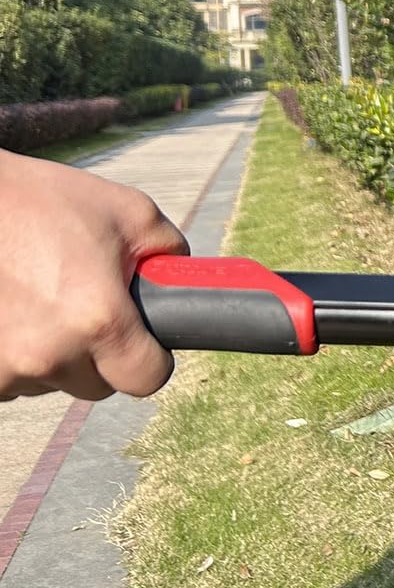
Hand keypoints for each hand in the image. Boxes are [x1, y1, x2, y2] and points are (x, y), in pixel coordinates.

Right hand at [0, 152, 188, 403]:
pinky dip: (14, 353)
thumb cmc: (41, 201)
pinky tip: (12, 313)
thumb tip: (181, 282)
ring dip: (52, 354)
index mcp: (99, 320)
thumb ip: (168, 252)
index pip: (147, 378)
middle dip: (98, 355)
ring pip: (50, 381)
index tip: (142, 343)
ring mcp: (4, 368)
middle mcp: (49, 354)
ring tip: (39, 300)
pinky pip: (10, 379)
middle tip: (83, 310)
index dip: (150, 360)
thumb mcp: (128, 212)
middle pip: (97, 385)